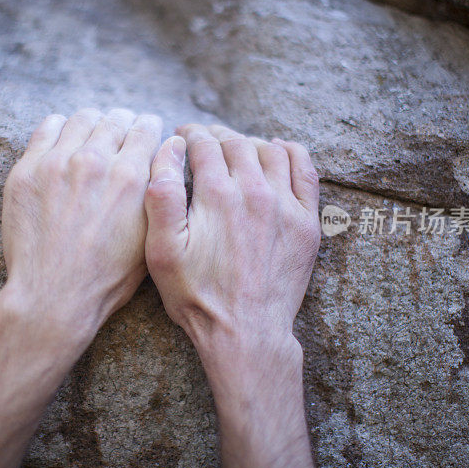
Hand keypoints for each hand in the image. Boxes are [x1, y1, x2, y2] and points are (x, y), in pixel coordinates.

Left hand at [0, 108, 162, 339]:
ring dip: (93, 123)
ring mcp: (58, 163)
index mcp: (132, 177)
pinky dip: (60, 128)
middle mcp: (96, 161)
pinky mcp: (28, 170)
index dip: (148, 129)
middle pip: (115, 119)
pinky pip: (48, 128)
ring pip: (82, 119)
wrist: (53, 296)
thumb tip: (163, 167)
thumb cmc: (105, 277)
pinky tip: (64, 139)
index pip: (146, 128)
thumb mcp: (150, 238)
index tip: (145, 133)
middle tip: (120, 135)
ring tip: (92, 135)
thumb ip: (158, 196)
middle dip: (122, 124)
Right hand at [144, 124, 319, 345]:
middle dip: (216, 135)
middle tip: (204, 140)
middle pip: (236, 143)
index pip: (204, 144)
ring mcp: (285, 205)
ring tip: (236, 148)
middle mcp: (255, 192)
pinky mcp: (307, 222)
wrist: (246, 333)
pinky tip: (279, 150)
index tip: (182, 135)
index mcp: (216, 195)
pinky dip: (292, 152)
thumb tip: (166, 149)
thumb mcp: (162, 252)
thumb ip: (161, 197)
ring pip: (270, 151)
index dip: (189, 134)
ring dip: (249, 142)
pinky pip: (306, 171)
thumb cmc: (198, 296)